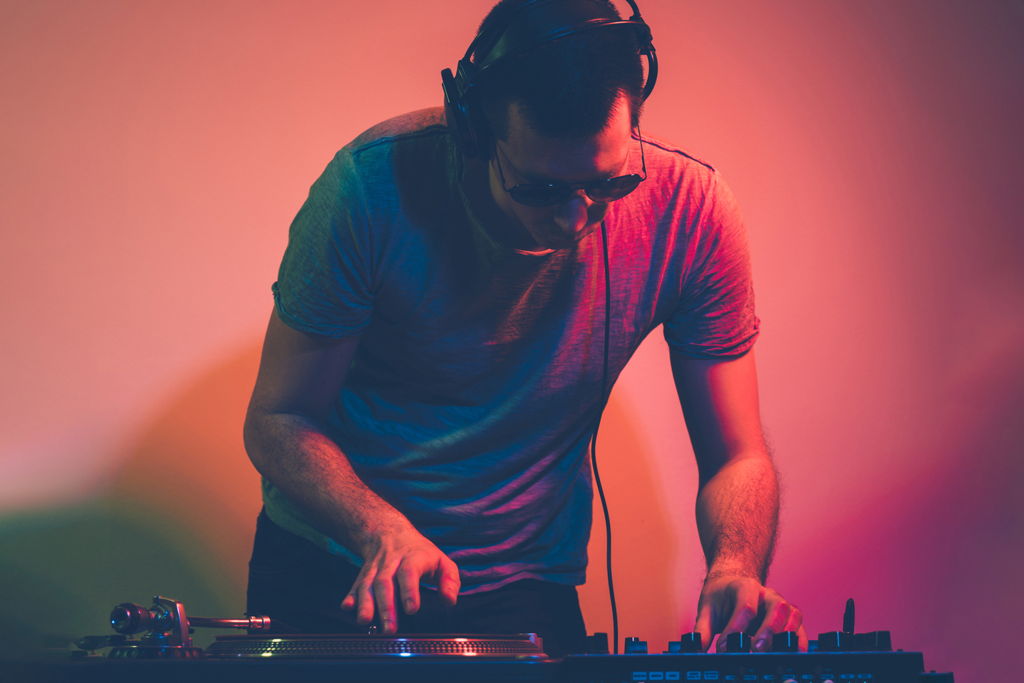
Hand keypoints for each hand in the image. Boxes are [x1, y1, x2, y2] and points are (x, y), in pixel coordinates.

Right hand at [340, 522, 459, 633]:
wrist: (390, 533)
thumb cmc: (420, 553)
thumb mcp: (442, 561)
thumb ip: (450, 581)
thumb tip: (449, 601)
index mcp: (413, 558)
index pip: (410, 572)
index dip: (409, 590)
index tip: (412, 609)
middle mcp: (391, 563)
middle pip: (385, 582)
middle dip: (386, 606)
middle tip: (390, 629)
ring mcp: (375, 569)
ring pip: (368, 585)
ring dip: (366, 604)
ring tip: (365, 621)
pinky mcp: (364, 575)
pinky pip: (355, 585)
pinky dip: (351, 597)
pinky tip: (347, 607)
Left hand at [694, 574, 806, 651]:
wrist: (732, 583)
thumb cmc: (721, 596)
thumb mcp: (707, 609)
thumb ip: (702, 630)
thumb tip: (696, 649)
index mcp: (744, 587)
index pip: (745, 606)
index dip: (736, 628)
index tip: (724, 647)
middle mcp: (767, 594)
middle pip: (775, 608)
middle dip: (768, 630)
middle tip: (757, 649)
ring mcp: (781, 605)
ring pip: (792, 615)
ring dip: (786, 635)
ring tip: (776, 653)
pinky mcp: (789, 618)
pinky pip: (800, 627)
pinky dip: (799, 641)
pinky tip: (794, 655)